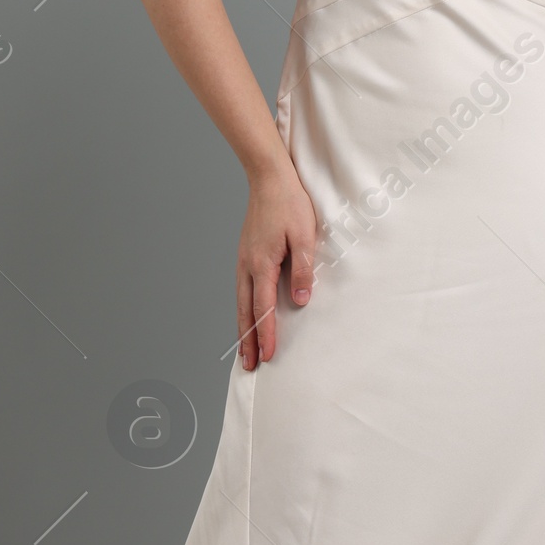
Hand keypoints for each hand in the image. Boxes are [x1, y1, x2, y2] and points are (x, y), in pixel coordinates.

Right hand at [237, 157, 318, 368]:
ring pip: (240, 303)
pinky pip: (241, 290)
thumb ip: (301, 270)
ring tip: (245, 350)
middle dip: (248, 341)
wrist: (269, 178)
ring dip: (243, 328)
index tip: (268, 356)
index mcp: (261, 264)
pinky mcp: (245, 254)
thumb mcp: (304, 236)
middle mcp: (247, 266)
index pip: (263, 309)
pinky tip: (246, 316)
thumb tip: (300, 301)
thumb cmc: (289, 204)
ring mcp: (243, 260)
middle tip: (249, 366)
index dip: (266, 334)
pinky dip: (243, 310)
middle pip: (245, 312)